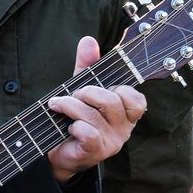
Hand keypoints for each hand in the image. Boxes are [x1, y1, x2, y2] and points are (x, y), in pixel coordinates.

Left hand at [46, 36, 145, 181]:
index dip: (118, 89)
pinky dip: (74, 124)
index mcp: (126, 114)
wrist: (56, 152)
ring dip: (71, 106)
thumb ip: (88, 65)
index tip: (101, 87)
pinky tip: (68, 126)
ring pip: (94, 115)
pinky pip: (88, 132)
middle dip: (87, 92)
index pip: (136, 99)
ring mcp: (112, 142)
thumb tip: (89, 40)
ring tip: (58, 105)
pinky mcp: (96, 152)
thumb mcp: (82, 88)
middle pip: (111, 101)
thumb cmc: (74, 118)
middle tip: (72, 95)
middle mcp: (124, 129)